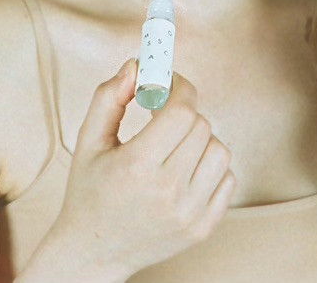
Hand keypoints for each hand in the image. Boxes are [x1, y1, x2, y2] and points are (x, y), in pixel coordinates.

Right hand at [44, 58, 236, 276]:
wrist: (93, 252)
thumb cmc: (89, 191)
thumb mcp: (88, 141)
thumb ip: (109, 97)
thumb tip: (136, 65)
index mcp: (136, 167)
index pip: (182, 110)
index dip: (179, 88)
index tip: (168, 84)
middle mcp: (167, 192)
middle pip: (201, 126)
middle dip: (184, 113)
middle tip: (164, 117)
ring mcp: (189, 213)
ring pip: (220, 149)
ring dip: (199, 141)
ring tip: (173, 148)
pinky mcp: (204, 228)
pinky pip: (228, 178)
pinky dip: (210, 168)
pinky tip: (184, 172)